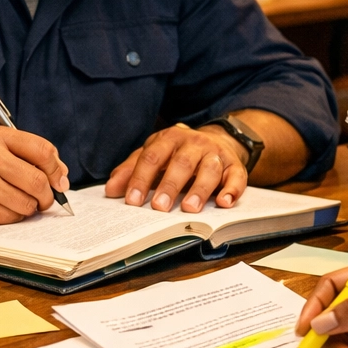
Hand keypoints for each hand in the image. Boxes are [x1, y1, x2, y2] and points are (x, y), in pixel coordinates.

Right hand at [0, 126, 69, 225]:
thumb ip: (28, 155)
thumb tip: (62, 177)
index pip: (43, 151)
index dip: (57, 169)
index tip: (60, 181)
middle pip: (38, 181)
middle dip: (47, 195)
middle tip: (44, 199)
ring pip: (27, 204)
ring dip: (29, 208)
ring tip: (17, 201)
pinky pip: (11, 217)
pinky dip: (12, 216)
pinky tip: (0, 206)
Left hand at [105, 123, 245, 211]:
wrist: (217, 140)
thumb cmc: (178, 153)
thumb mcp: (153, 155)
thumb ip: (131, 170)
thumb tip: (110, 190)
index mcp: (169, 138)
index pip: (152, 157)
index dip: (141, 179)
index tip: (132, 200)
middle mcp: (194, 143)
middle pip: (181, 163)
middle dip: (169, 186)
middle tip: (159, 207)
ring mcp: (216, 153)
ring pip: (209, 169)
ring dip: (199, 189)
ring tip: (189, 209)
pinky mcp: (235, 166)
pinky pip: (236, 177)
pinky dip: (232, 190)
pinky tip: (223, 202)